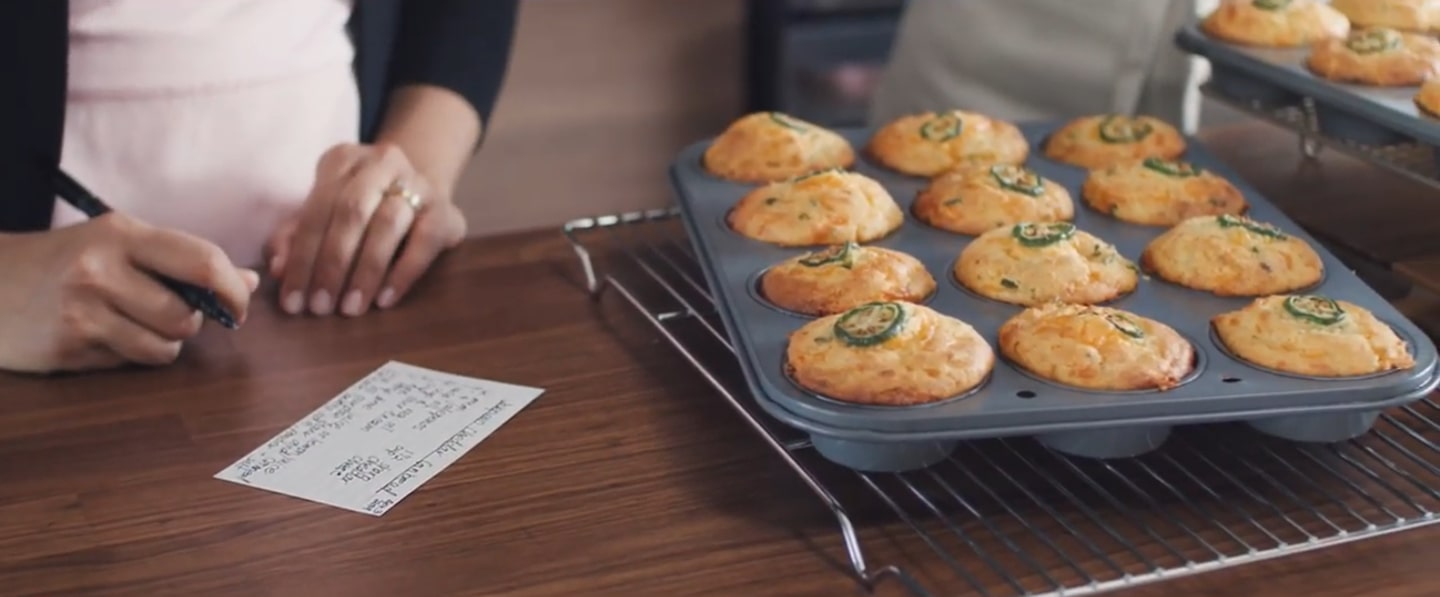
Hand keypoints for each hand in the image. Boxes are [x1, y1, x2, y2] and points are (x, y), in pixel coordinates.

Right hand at [0, 213, 258, 373]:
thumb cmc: (61, 260)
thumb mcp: (117, 242)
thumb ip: (182, 260)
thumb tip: (248, 281)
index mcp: (120, 234)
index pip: (202, 261)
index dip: (232, 289)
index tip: (240, 304)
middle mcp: (100, 271)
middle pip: (186, 316)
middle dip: (190, 322)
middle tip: (169, 311)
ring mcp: (82, 313)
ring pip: (164, 348)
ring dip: (162, 343)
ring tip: (133, 323)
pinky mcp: (68, 349)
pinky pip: (129, 363)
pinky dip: (129, 355)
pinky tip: (102, 335)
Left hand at [266, 143, 466, 316]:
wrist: (421, 198)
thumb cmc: (363, 212)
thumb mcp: (325, 216)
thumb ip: (295, 238)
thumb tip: (278, 268)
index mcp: (343, 159)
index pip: (316, 210)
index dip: (301, 257)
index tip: (291, 301)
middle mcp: (382, 163)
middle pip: (350, 212)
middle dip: (331, 264)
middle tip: (320, 307)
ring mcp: (418, 184)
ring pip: (387, 224)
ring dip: (364, 271)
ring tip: (350, 308)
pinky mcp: (444, 211)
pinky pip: (423, 241)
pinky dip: (402, 272)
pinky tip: (383, 299)